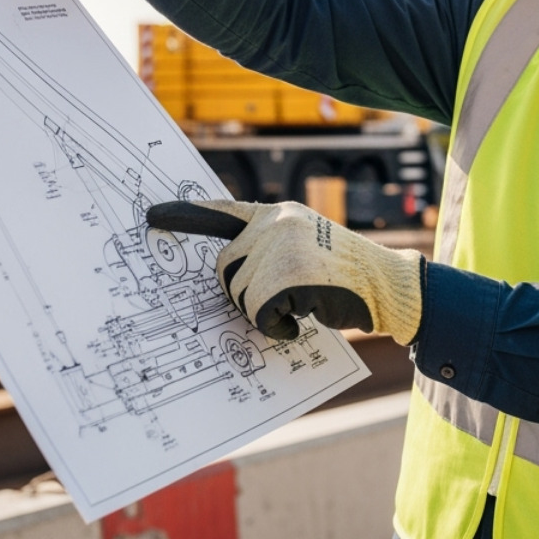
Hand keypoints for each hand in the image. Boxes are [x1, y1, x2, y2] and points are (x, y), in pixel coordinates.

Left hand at [147, 199, 423, 345]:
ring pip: (239, 294)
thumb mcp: (306, 244)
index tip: (152, 216)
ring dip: (264, 312)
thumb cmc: (346, 274)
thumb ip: (270, 248)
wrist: (386, 284)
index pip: (224, 212)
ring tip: (300, 305)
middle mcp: (275, 224)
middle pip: (225, 268)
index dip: (187, 215)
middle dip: (243, 293)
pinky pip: (259, 313)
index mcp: (277, 215)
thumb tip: (229, 272)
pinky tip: (305, 317)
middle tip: (280, 301)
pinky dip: (278, 326)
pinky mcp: (289, 276)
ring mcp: (282, 247)